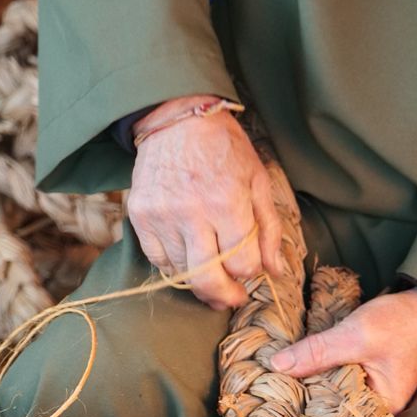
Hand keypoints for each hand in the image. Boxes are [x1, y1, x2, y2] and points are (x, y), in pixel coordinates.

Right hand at [127, 95, 283, 308]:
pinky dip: (173, 266)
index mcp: (227, 203)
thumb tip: (275, 271)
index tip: (250, 267)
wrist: (177, 119)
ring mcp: (162, 216)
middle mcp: (192, 213)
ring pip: (182, 273)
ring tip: (211, 276)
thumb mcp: (258, 181)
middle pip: (208, 279)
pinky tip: (187, 259)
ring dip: (199, 281)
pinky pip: (157, 260)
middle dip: (224, 296)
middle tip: (231, 298)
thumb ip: (268, 229)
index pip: (242, 264)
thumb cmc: (224, 148)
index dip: (250, 272)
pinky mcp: (140, 216)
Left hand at [270, 289, 416, 412]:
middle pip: (330, 410)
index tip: (274, 405)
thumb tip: (277, 366)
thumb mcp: (356, 336)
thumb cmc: (401, 323)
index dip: (303, 413)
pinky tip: (300, 370)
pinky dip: (321, 375)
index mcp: (380, 409)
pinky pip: (336, 383)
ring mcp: (371, 394)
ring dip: (310, 385)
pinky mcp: (365, 379)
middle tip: (269, 393)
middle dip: (303, 399)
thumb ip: (318, 352)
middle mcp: (376, 408)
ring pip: (331, 395)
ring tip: (277, 384)